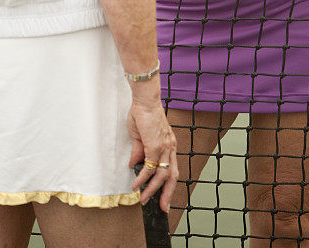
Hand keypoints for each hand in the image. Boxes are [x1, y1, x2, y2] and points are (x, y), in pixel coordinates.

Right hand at [127, 95, 177, 211]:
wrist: (144, 99)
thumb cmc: (142, 113)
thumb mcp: (140, 135)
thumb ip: (139, 151)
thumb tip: (135, 165)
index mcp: (169, 145)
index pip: (171, 168)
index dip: (168, 183)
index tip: (163, 195)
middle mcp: (170, 148)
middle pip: (172, 176)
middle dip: (167, 194)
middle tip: (162, 208)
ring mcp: (164, 147)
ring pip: (162, 175)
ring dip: (152, 189)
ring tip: (143, 199)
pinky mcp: (155, 146)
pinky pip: (150, 167)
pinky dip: (143, 178)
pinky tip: (136, 184)